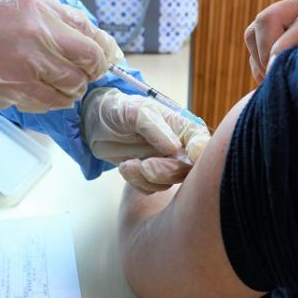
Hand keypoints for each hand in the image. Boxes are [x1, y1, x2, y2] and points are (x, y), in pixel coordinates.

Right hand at [0, 0, 122, 111]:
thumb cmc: (4, 22)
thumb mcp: (40, 8)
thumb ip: (77, 24)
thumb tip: (110, 48)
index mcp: (42, 21)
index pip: (90, 52)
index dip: (101, 61)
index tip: (99, 61)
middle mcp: (33, 47)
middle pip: (80, 76)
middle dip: (86, 76)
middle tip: (77, 69)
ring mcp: (21, 74)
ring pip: (68, 95)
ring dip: (71, 90)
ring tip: (59, 78)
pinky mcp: (12, 94)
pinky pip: (49, 105)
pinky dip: (54, 100)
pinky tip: (43, 87)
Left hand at [81, 88, 210, 192]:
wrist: (95, 122)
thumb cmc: (118, 108)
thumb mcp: (134, 110)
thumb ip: (154, 127)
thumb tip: (174, 148)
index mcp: (181, 126)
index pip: (202, 141)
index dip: (202, 152)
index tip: (192, 158)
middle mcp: (178, 146)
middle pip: (187, 169)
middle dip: (166, 171)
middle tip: (145, 166)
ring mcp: (164, 162)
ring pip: (168, 182)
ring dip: (146, 178)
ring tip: (127, 164)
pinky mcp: (149, 176)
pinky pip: (151, 189)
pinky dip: (137, 182)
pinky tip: (125, 166)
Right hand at [245, 0, 297, 81]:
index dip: (286, 47)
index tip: (276, 71)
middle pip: (266, 19)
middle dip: (266, 53)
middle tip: (277, 79)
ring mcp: (286, 14)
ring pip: (254, 31)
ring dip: (260, 60)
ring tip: (276, 82)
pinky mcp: (276, 29)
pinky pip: (253, 44)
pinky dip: (259, 65)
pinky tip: (275, 80)